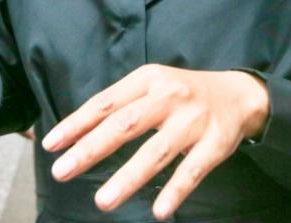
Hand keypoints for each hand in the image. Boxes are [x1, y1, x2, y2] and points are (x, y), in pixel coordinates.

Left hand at [41, 64, 268, 219]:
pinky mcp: (216, 143)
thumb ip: (120, 104)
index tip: (51, 145)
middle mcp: (170, 97)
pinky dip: (175, 191)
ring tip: (103, 201)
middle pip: (126, 125)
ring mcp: (193, 121)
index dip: (77, 124)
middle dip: (91, 149)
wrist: (239, 94)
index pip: (106, 103)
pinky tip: (158, 211)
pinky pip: (192, 170)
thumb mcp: (152, 85)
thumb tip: (77, 133)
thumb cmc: (184, 93)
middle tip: (62, 171)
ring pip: (156, 151)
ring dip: (128, 177)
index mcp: (149, 79)